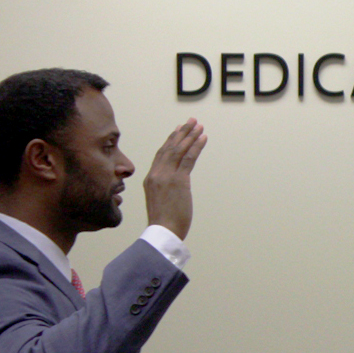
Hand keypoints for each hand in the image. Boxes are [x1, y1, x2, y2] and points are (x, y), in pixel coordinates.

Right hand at [144, 119, 206, 240]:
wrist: (162, 232)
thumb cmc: (163, 223)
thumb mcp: (159, 201)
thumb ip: (163, 190)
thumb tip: (173, 189)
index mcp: (150, 179)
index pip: (161, 155)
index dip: (170, 141)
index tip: (177, 130)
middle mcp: (156, 174)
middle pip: (169, 148)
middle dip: (181, 133)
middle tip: (191, 121)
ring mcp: (166, 176)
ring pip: (179, 150)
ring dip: (190, 135)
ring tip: (198, 125)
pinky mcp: (179, 181)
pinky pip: (188, 159)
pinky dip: (196, 146)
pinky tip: (203, 138)